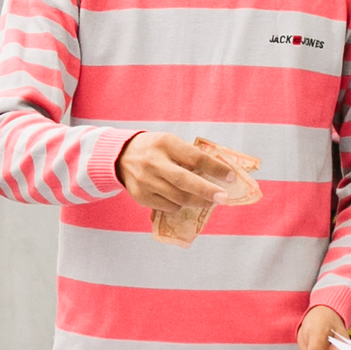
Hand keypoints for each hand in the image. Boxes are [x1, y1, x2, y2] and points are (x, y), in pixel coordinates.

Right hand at [114, 131, 240, 212]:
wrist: (119, 155)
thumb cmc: (154, 148)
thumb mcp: (170, 142)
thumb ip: (189, 156)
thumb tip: (218, 174)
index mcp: (165, 143)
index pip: (195, 157)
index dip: (215, 168)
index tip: (231, 176)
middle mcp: (153, 162)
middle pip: (185, 181)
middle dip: (207, 191)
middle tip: (224, 198)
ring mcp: (145, 181)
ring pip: (178, 198)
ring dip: (197, 202)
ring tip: (209, 201)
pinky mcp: (141, 196)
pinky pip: (168, 207)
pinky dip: (180, 206)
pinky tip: (184, 200)